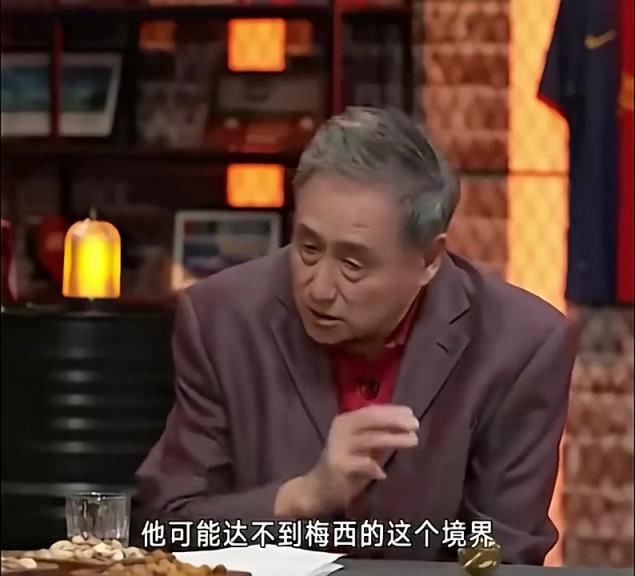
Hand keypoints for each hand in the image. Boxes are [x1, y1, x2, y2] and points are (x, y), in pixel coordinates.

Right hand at [274, 405, 418, 517]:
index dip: (393, 411)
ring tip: (413, 441)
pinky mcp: (338, 465)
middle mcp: (341, 429)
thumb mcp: (364, 446)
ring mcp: (338, 446)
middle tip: (415, 426)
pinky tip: (383, 474)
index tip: (412, 414)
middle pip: (371, 419)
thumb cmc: (347, 464)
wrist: (319, 489)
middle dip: (395, 421)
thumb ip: (380, 435)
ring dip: (394, 439)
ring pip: (370, 439)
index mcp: (346, 420)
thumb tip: (407, 424)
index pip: (372, 411)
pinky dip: (375, 467)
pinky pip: (362, 463)